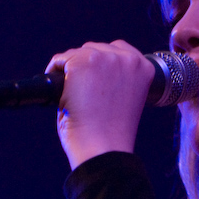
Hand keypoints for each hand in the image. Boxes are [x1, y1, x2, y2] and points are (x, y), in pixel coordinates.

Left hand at [45, 40, 155, 169]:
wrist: (103, 150)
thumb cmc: (112, 135)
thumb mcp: (124, 99)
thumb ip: (116, 79)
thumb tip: (92, 70)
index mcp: (143, 68)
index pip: (119, 50)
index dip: (104, 66)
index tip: (96, 82)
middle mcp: (126, 59)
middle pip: (96, 49)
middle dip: (86, 68)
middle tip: (82, 94)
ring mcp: (103, 58)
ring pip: (77, 54)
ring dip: (72, 71)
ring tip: (74, 97)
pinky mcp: (81, 63)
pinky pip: (60, 61)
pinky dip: (55, 74)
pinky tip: (62, 94)